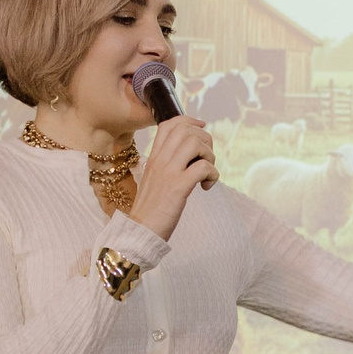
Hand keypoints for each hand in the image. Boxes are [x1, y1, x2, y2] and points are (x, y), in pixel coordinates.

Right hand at [130, 114, 217, 238]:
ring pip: (196, 144)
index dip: (190, 121)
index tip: (201, 130)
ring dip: (209, 157)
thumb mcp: (154, 180)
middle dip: (205, 140)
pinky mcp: (178, 187)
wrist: (140, 232)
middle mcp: (160, 160)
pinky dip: (212, 175)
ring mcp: (168, 172)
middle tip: (206, 160)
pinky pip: (203, 167)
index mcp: (153, 157)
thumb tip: (189, 158)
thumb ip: (167, 166)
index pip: (169, 124)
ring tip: (206, 174)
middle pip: (186, 130)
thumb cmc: (151, 209)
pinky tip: (206, 187)